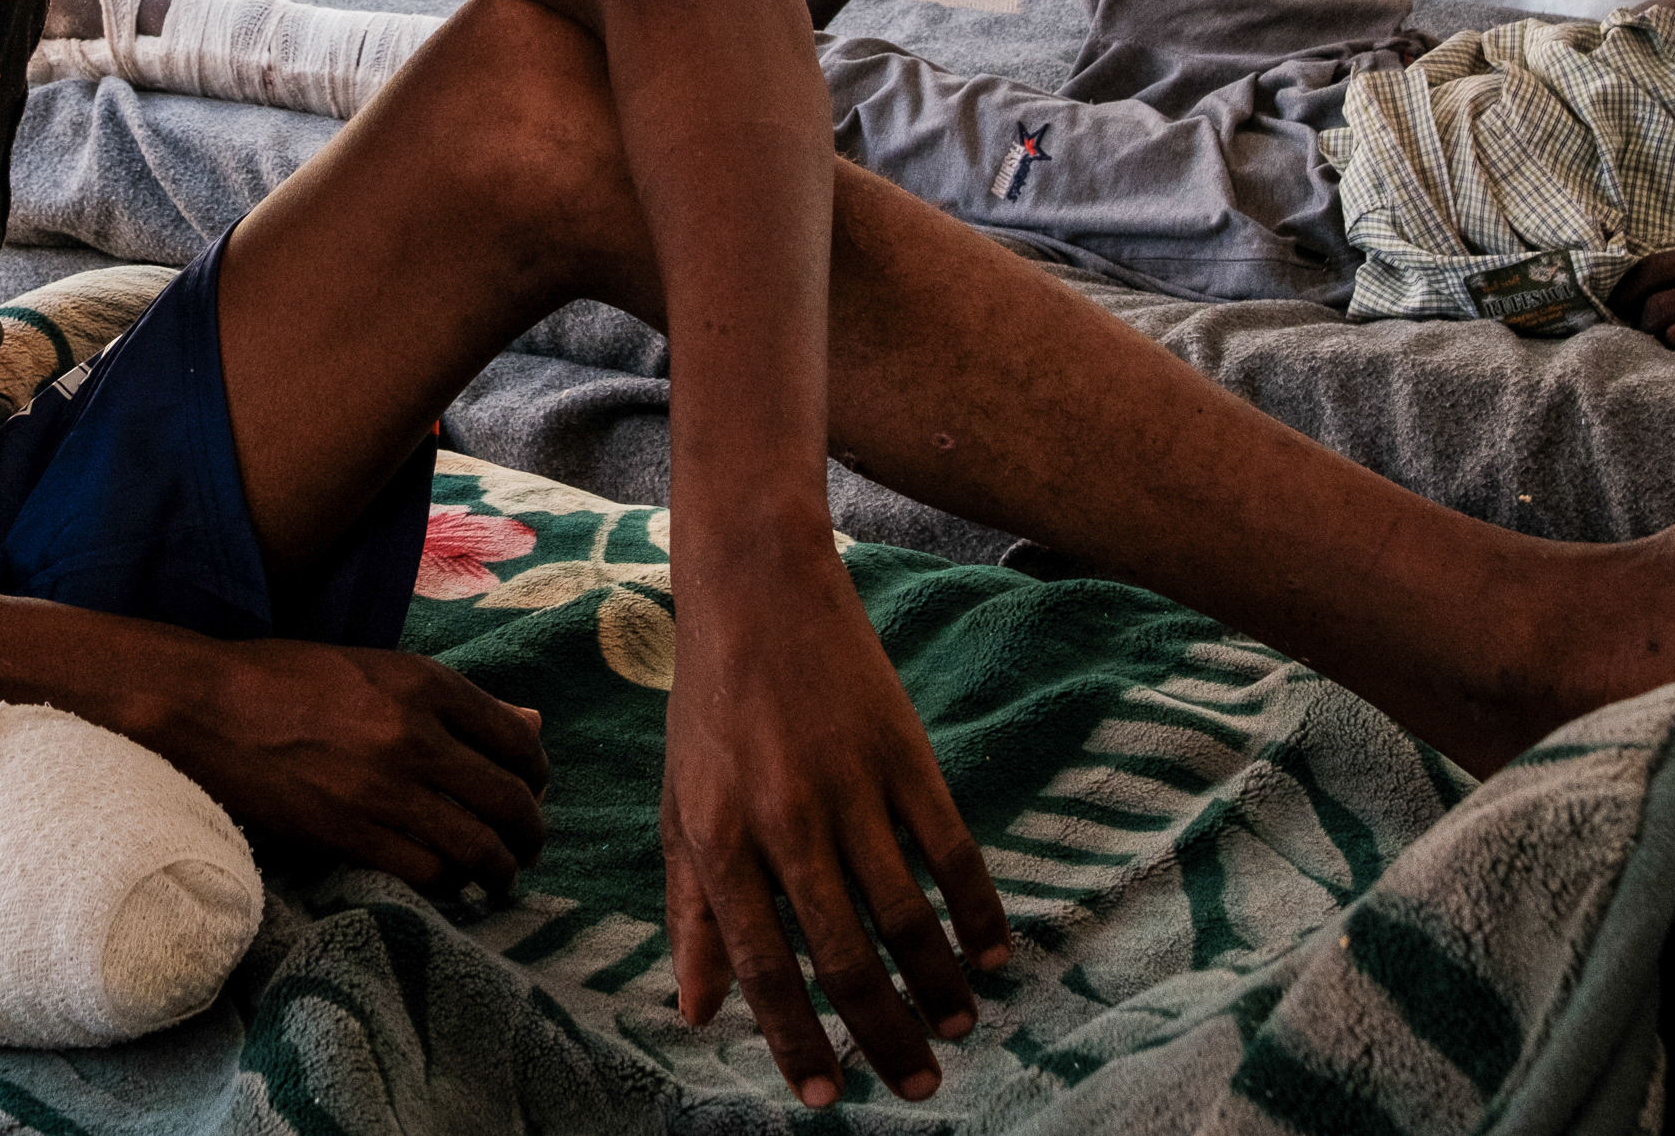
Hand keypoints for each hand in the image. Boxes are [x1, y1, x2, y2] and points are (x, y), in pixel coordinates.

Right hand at [158, 639, 548, 894]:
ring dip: (499, 869)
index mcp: (425, 683)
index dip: (536, 775)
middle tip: (528, 847)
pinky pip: (426, 872)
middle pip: (507, 799)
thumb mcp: (380, 670)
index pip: (517, 740)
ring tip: (499, 877)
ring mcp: (383, 788)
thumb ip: (459, 702)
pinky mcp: (349, 833)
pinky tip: (446, 881)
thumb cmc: (288, 679)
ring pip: (477, 846)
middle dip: (529, 831)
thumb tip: (533, 721)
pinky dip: (447, 883)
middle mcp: (414, 734)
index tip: (532, 792)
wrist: (205, 706)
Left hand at [662, 556, 1010, 1108]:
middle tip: (916, 1087)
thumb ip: (691, 910)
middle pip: (844, 955)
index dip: (796, 1040)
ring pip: (906, 914)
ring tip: (960, 1029)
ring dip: (938, 983)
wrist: (757, 590)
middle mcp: (785, 821)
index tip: (826, 1097)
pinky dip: (977, 911)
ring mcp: (850, 786)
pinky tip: (992, 955)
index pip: (764, 967)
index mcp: (720, 839)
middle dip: (883, 1034)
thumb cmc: (710, 708)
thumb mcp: (682, 806)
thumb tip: (698, 1012)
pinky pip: (951, 850)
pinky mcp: (905, 754)